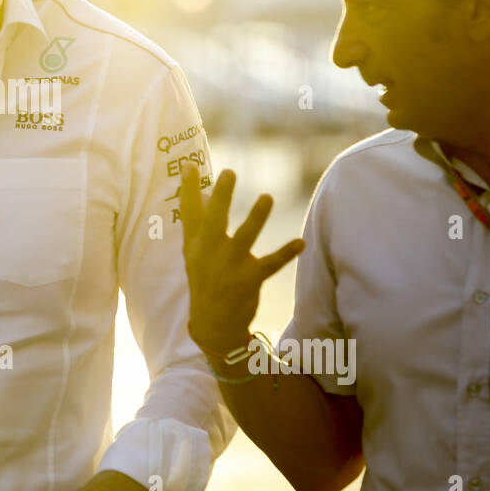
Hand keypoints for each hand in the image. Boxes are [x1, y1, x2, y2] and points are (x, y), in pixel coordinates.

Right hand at [179, 164, 304, 357]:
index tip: (190, 165)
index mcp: (195, 245)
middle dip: (221, 197)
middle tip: (229, 173)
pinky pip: (270, 265)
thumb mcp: (195, 255)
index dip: (189, 189)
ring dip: (256, 218)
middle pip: (214, 221)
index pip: (190, 213)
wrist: (213, 325)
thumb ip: (199, 225)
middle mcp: (209, 254)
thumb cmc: (206, 281)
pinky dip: (285, 253)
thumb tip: (206, 194)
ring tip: (267, 197)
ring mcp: (229, 268)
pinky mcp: (248, 281)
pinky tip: (300, 242)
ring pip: (244, 239)